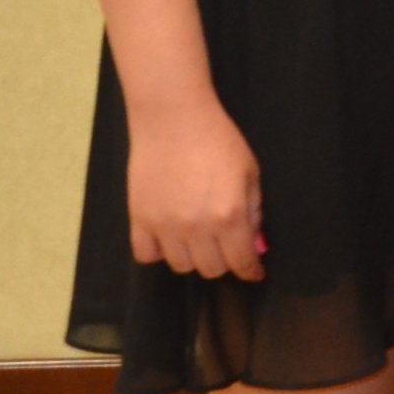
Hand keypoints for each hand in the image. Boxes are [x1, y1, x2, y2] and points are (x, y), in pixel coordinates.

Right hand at [126, 96, 263, 279]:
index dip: (250, 270)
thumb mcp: (250, 172)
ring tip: (198, 237)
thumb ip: (254, 211)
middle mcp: (196, 227)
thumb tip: (255, 243)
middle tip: (226, 245)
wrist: (174, 121)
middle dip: (224, 261)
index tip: (254, 273)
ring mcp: (164, 226)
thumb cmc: (219, 141)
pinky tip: (169, 237)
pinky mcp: (138, 220)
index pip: (241, 260)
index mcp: (229, 215)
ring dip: (193, 257)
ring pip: (180, 266)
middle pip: (210, 269)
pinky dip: (159, 252)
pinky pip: (146, 255)